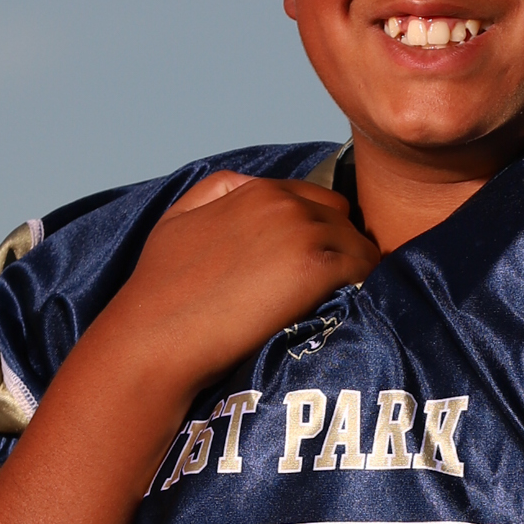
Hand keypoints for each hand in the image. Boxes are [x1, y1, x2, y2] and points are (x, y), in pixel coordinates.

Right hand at [97, 168, 379, 401]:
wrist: (157, 336)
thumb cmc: (159, 289)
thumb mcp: (177, 219)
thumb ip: (216, 192)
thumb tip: (248, 187)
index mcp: (256, 190)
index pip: (316, 201)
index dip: (318, 234)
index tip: (312, 267)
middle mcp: (285, 202)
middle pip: (341, 220)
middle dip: (339, 249)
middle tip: (331, 290)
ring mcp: (304, 232)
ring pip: (358, 245)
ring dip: (354, 273)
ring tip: (340, 306)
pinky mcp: (317, 266)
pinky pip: (365, 269)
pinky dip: (363, 288)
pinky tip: (347, 312)